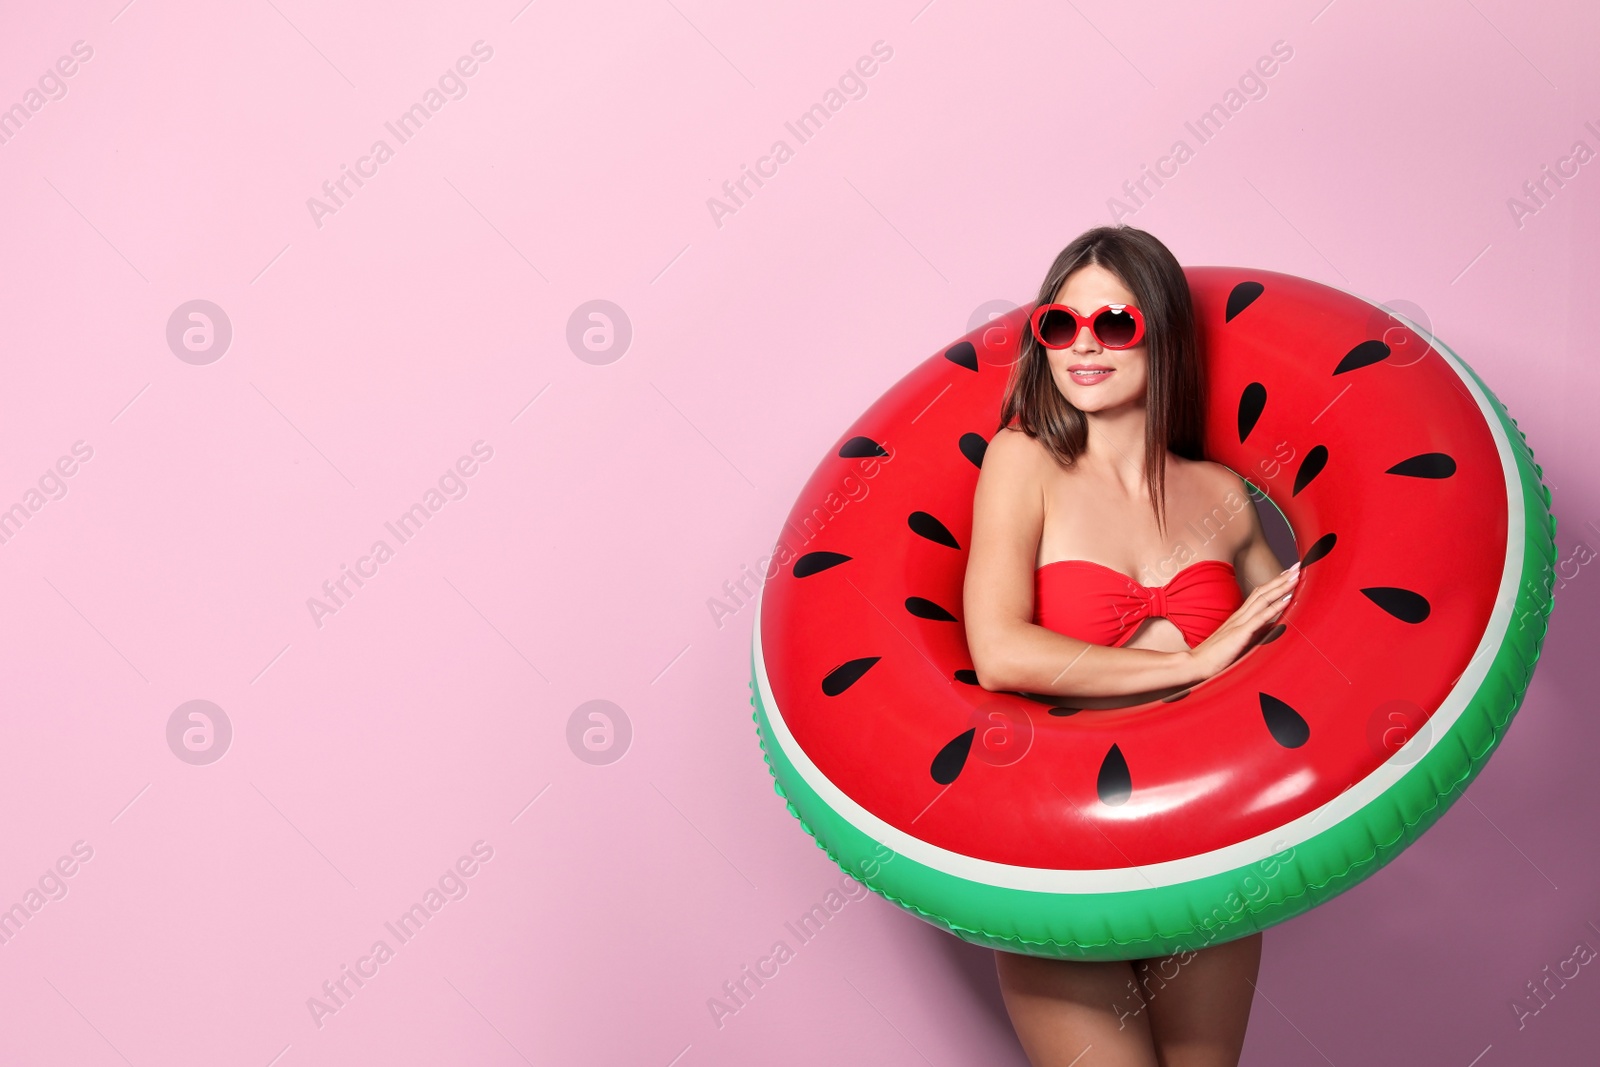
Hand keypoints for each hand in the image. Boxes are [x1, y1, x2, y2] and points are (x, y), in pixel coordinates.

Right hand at [1187, 562, 1299, 680]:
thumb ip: (1257, 633)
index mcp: (1239, 617)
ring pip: (1263, 600)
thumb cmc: (1216, 657)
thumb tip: (1274, 628)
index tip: (1288, 573)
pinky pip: (1260, 618)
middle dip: (1281, 579)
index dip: (1274, 583)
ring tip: (1296, 576)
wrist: (1196, 664)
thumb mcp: (1241, 643)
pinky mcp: (1240, 634)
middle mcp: (1239, 616)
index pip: (1258, 595)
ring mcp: (1239, 623)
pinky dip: (1275, 607)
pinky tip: (1287, 599)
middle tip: (1297, 566)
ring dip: (1281, 587)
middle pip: (1262, 592)